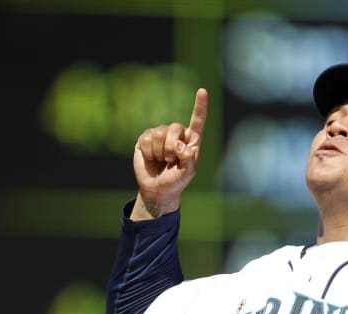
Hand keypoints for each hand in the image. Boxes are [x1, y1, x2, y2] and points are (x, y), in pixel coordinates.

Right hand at [131, 88, 207, 218]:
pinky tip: (151, 158)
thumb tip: (179, 145)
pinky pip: (146, 139)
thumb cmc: (176, 180)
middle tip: (170, 161)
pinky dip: (148, 152)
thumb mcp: (187, 173)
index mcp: (191, 140)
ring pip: (159, 133)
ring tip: (162, 161)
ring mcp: (160, 134)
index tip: (202, 91)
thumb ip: (187, 159)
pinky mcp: (145, 138)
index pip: (197, 120)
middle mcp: (177, 134)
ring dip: (160, 152)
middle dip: (171, 147)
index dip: (200, 106)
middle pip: (174, 127)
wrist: (157, 188)